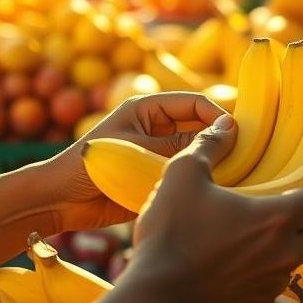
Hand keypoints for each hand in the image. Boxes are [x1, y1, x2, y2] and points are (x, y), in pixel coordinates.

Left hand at [39, 92, 223, 232]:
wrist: (60, 200)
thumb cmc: (92, 165)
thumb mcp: (140, 149)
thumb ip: (180, 143)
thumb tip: (221, 131)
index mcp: (149, 109)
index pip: (193, 103)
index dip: (216, 114)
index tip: (237, 133)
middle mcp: (156, 128)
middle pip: (197, 127)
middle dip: (217, 138)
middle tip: (242, 157)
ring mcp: (156, 153)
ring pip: (193, 152)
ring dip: (208, 161)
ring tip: (232, 175)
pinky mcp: (154, 177)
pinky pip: (182, 175)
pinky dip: (196, 180)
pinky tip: (212, 191)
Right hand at [122, 123, 302, 302]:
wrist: (156, 301)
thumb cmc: (171, 233)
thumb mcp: (183, 174)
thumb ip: (209, 145)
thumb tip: (225, 124)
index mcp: (274, 219)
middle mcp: (281, 255)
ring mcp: (268, 286)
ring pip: (295, 264)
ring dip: (290, 248)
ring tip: (271, 236)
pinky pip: (270, 287)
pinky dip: (266, 272)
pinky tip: (245, 265)